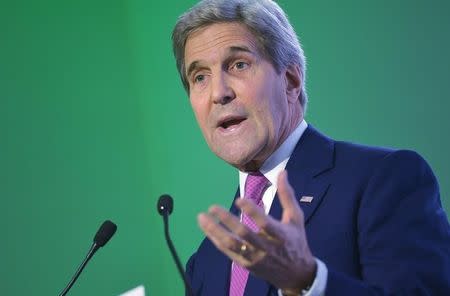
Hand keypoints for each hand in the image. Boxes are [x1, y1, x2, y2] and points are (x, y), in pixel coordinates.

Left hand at [197, 170, 316, 290]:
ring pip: (232, 244)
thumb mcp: (295, 218)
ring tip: (201, 217)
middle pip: (244, 234)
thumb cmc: (295, 241)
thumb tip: (283, 172)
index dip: (252, 211)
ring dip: (214, 231)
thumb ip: (287, 195)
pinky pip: (228, 252)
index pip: (265, 223)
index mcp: (280, 235)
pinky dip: (216, 240)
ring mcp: (254, 257)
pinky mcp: (246, 264)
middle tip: (213, 207)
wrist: (296, 274)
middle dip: (227, 220)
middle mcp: (266, 248)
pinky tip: (207, 228)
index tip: (238, 199)